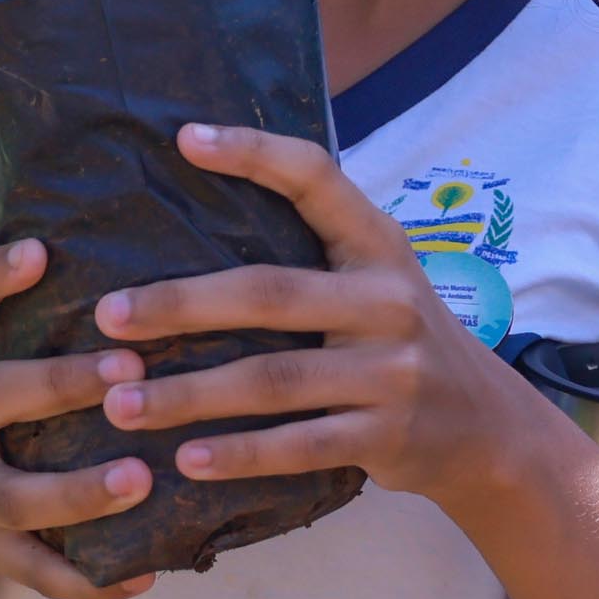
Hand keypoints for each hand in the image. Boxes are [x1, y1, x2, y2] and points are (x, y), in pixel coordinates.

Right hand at [0, 235, 163, 598]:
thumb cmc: (19, 389)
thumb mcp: (15, 340)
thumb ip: (57, 301)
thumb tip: (151, 205)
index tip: (43, 250)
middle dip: (57, 384)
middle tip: (130, 371)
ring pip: (10, 496)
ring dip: (75, 491)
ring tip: (139, 480)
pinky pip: (35, 571)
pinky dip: (87, 581)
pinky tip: (143, 575)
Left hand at [92, 125, 578, 515]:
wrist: (490, 430)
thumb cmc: (403, 345)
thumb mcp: (382, 284)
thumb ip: (317, 257)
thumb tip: (198, 224)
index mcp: (380, 247)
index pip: (317, 179)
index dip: (254, 154)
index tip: (184, 138)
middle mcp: (389, 301)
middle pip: (268, 293)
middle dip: (180, 304)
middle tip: (108, 317)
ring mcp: (392, 371)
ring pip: (271, 380)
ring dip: (187, 393)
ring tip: (119, 404)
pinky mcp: (388, 436)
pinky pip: (299, 446)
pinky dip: (239, 455)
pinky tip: (186, 459)